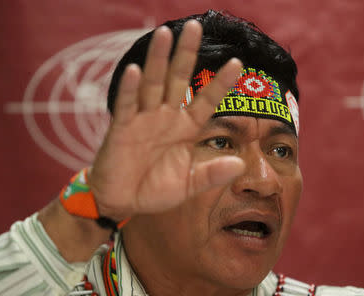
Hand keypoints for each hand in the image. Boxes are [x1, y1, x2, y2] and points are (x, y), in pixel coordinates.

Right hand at [89, 20, 244, 220]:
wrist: (122, 201)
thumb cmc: (156, 189)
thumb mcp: (189, 185)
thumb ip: (212, 174)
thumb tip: (241, 164)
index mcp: (186, 128)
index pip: (206, 101)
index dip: (220, 83)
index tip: (237, 62)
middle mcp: (166, 118)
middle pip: (178, 80)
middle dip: (186, 54)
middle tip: (195, 26)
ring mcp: (143, 120)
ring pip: (153, 85)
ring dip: (158, 60)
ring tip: (165, 34)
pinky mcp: (121, 129)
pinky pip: (127, 106)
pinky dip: (130, 90)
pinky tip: (136, 71)